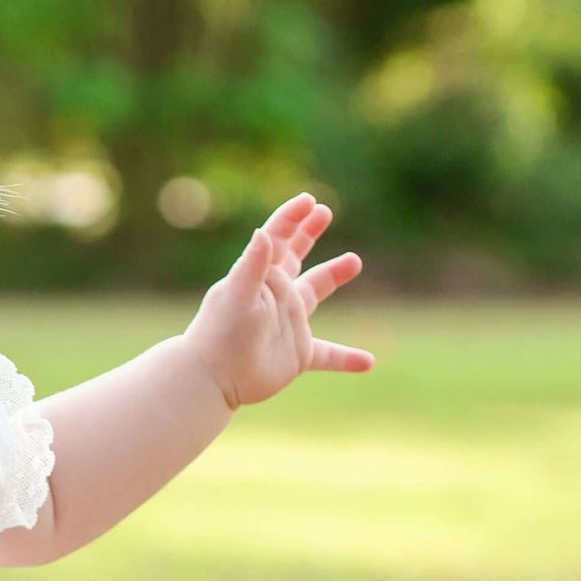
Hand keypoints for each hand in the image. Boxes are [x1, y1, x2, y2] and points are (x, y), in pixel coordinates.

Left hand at [183, 193, 370, 410]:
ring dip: (333, 276)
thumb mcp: (238, 295)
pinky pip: (329, 355)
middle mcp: (276, 296)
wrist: (212, 379)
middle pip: (295, 256)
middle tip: (324, 211)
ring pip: (315, 293)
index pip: (278, 239)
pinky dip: (346, 358)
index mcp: (262, 277)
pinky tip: (368, 362)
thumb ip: (252, 264)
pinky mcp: (297, 354)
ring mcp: (288, 323)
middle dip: (308, 232)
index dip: (292, 218)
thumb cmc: (222, 334)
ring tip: (355, 260)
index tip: (309, 201)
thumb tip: (264, 231)